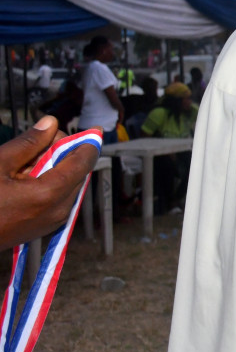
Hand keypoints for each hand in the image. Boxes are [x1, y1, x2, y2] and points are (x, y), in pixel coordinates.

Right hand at [0, 117, 98, 249]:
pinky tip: (26, 179)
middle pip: (76, 173)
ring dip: (56, 169)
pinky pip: (58, 198)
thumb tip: (49, 124)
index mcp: (49, 194)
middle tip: (42, 142)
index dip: (88, 143)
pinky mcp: (45, 227)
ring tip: (26, 163)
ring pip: (68, 185)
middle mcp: (58, 210)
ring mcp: (53, 221)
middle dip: (64, 154)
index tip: (93, 130)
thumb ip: (28, 143)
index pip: (83, 163)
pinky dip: (49, 184)